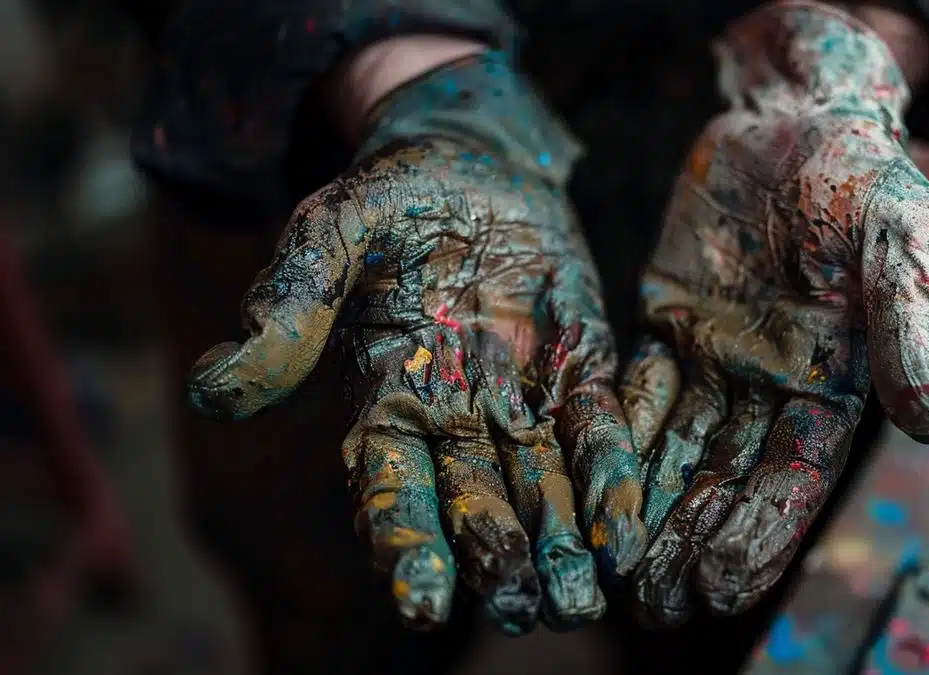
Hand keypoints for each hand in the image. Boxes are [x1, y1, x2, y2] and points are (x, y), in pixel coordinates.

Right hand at [185, 54, 646, 633]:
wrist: (467, 163)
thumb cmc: (385, 202)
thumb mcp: (327, 235)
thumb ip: (286, 307)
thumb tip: (210, 389)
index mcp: (384, 403)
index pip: (389, 489)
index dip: (405, 546)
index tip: (424, 606)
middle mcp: (454, 421)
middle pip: (477, 505)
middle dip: (501, 561)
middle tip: (528, 611)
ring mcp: (522, 402)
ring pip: (544, 487)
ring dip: (565, 543)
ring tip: (585, 600)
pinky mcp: (581, 372)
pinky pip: (599, 432)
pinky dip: (614, 480)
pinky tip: (631, 532)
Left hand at [621, 2, 928, 625]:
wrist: (796, 118)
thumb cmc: (864, 177)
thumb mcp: (903, 241)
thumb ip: (909, 327)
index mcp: (831, 384)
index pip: (791, 478)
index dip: (756, 534)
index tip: (715, 585)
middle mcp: (767, 386)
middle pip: (722, 478)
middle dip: (687, 540)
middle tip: (649, 604)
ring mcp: (713, 358)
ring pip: (672, 447)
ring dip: (643, 506)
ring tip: (609, 569)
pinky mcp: (664, 322)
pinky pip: (630, 388)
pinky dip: (607, 435)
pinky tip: (579, 480)